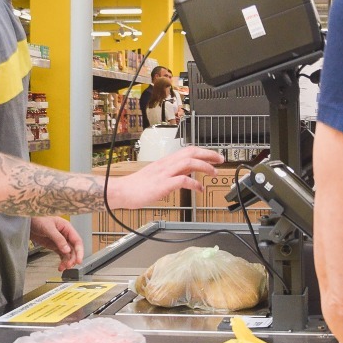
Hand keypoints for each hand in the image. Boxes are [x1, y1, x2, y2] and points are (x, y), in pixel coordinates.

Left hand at [30, 215, 83, 270]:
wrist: (28, 222)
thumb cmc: (38, 219)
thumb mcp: (48, 228)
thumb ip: (58, 239)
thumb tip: (67, 250)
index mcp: (67, 228)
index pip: (77, 241)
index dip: (80, 251)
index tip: (79, 260)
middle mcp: (66, 235)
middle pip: (74, 249)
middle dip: (72, 258)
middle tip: (68, 265)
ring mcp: (60, 241)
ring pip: (68, 254)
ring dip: (67, 261)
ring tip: (62, 267)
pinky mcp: (54, 246)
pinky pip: (61, 255)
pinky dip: (62, 261)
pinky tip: (60, 267)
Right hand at [106, 145, 223, 210]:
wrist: (122, 191)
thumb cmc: (137, 186)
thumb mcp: (157, 175)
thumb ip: (172, 173)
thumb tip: (187, 174)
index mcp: (165, 161)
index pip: (188, 150)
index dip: (203, 151)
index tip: (214, 156)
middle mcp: (166, 164)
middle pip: (191, 152)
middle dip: (208, 154)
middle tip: (220, 159)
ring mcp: (164, 173)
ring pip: (188, 162)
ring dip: (204, 166)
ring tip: (213, 172)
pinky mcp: (162, 184)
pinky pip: (182, 180)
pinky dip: (194, 183)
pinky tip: (199, 188)